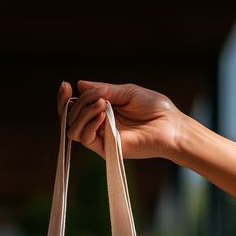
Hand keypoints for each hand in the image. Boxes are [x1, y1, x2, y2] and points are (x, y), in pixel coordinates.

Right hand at [57, 79, 184, 160]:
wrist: (170, 125)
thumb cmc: (153, 108)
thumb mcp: (126, 92)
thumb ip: (103, 90)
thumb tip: (80, 85)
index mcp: (102, 111)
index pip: (75, 108)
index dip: (65, 99)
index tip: (66, 86)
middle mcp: (99, 126)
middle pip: (71, 118)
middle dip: (78, 104)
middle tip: (98, 98)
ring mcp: (102, 139)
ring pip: (73, 130)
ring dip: (82, 113)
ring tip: (102, 105)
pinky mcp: (107, 150)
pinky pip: (86, 139)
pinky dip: (89, 124)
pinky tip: (103, 115)